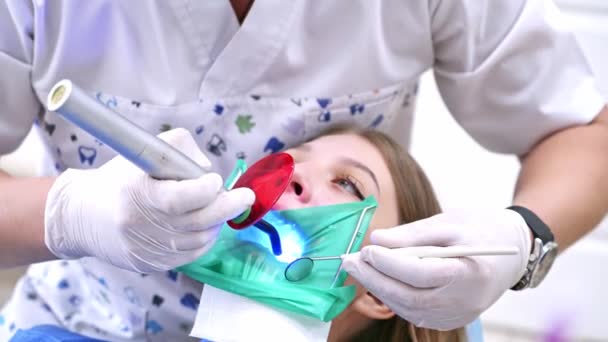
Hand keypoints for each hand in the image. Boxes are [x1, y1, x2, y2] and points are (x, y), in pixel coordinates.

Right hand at [44, 128, 254, 272]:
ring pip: (199, 240)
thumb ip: (182, 150)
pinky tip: (206, 224)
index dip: (205, 190)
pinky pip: (191, 254)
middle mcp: (138, 225)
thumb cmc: (121, 178)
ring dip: (217, 222)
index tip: (216, 180)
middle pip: (196, 223)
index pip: (179, 199)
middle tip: (245, 197)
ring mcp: (145, 249)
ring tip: (220, 206)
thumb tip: (209, 170)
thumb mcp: (145, 152)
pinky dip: (205, 238)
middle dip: (227, 208)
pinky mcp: (150, 264)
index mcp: (135, 194)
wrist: (83, 216)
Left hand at [341, 209, 531, 329]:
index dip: (391, 264)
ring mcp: (457, 315)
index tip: (367, 249)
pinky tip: (378, 280)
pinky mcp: (450, 319)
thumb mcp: (450, 221)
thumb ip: (413, 233)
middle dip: (375, 279)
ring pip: (408, 308)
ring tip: (358, 268)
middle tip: (349, 262)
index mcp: (470, 273)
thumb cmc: (482, 228)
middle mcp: (465, 302)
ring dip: (379, 289)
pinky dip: (393, 297)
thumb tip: (377, 240)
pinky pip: (414, 312)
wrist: (512, 251)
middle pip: (410, 297)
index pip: (422, 273)